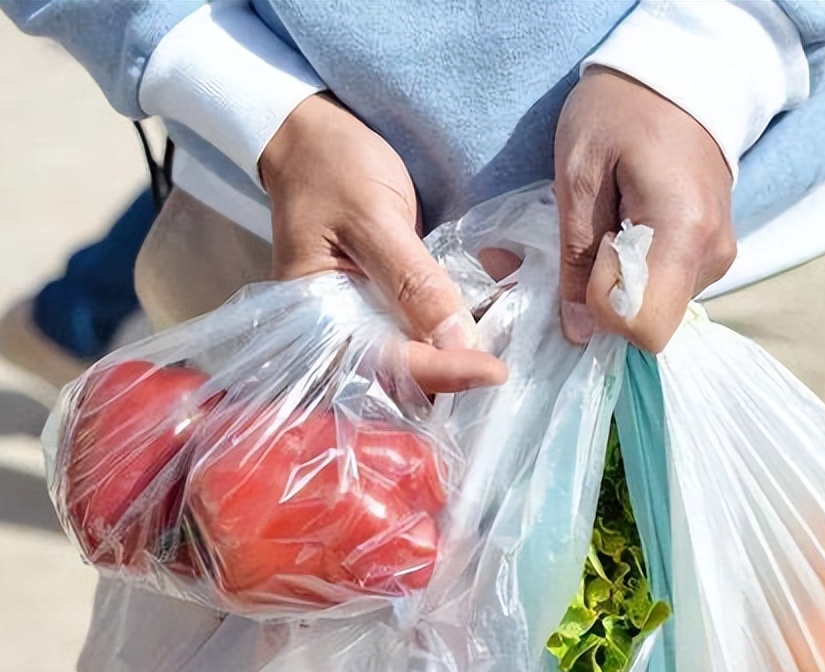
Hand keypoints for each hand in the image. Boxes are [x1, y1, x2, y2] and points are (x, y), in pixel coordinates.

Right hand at [259, 93, 507, 392]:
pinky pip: (426, 326)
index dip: (441, 372)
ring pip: (420, 357)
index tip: (493, 371)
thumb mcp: (373, 217)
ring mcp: (364, 320)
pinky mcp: (387, 304)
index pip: (384, 364)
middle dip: (455, 376)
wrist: (313, 138)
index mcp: (317, 324)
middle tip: (506, 365)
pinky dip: (463, 320)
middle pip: (402, 379)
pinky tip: (499, 302)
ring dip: (465, 352)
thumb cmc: (331, 168)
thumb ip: (412, 281)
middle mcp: (338, 334)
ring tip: (511, 337)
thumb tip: (458, 343)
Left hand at [554, 67, 736, 351]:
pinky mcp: (712, 254)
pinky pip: (665, 288)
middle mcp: (713, 256)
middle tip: (591, 235)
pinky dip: (634, 272)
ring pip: (655, 308)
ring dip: (617, 281)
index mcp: (683, 234)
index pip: (644, 326)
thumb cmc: (620, 112)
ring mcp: (719, 258)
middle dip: (603, 297)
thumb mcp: (578, 176)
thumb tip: (578, 333)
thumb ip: (577, 256)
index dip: (602, 306)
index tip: (592, 250)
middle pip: (649, 322)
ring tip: (609, 220)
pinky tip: (626, 225)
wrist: (676, 77)